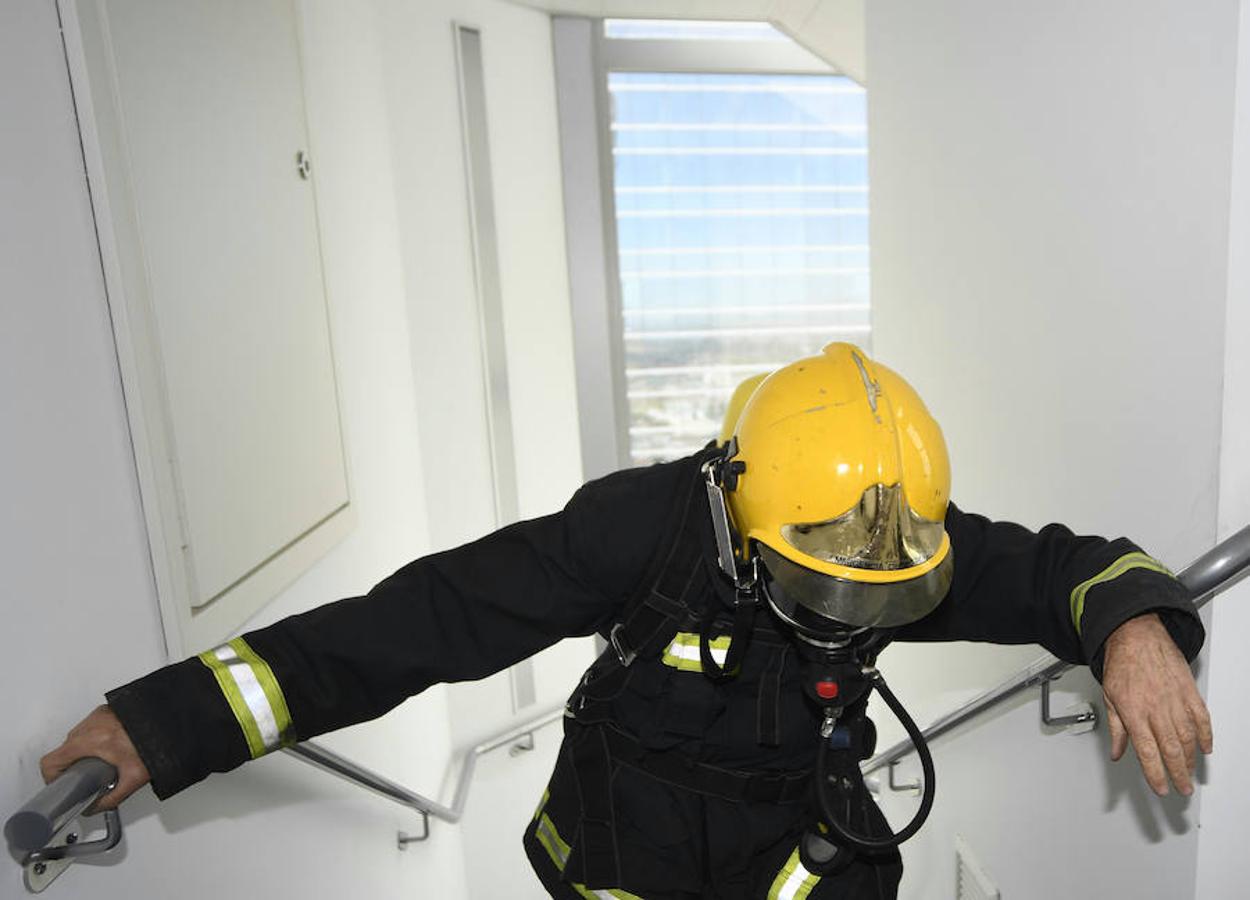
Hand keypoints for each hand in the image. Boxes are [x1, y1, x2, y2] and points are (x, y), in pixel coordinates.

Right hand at [40, 705, 150, 810]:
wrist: (176, 723)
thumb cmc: (159, 745)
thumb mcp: (133, 779)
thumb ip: (111, 799)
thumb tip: (95, 808)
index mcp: (92, 741)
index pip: (51, 761)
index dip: (51, 776)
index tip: (59, 784)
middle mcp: (93, 724)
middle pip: (64, 748)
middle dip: (71, 764)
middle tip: (85, 776)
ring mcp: (100, 714)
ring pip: (78, 735)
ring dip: (83, 750)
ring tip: (100, 762)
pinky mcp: (109, 709)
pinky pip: (92, 725)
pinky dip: (95, 737)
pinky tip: (110, 747)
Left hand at [1101, 612, 1212, 795]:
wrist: (1137, 635)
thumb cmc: (1122, 663)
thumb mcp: (1109, 696)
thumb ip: (1116, 728)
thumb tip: (1117, 752)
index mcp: (1133, 712)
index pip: (1147, 752)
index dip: (1156, 774)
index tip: (1161, 788)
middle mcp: (1156, 708)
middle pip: (1171, 750)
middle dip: (1177, 774)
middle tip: (1182, 788)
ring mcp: (1175, 700)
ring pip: (1187, 738)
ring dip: (1190, 759)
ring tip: (1189, 772)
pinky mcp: (1189, 692)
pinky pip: (1202, 719)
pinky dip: (1206, 735)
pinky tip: (1205, 748)